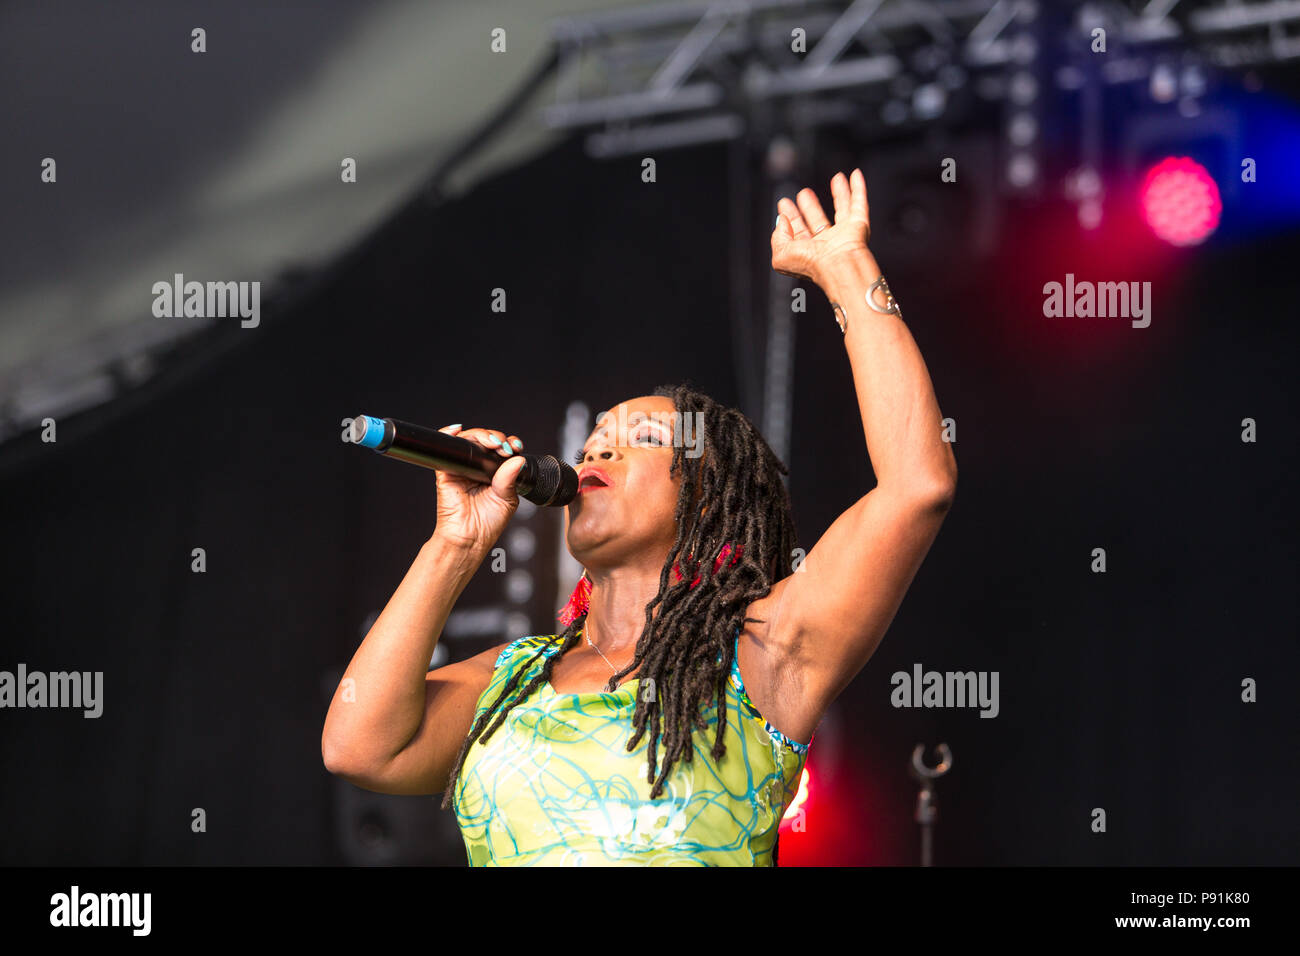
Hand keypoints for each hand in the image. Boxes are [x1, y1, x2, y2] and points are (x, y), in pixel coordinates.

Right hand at [429, 424, 526, 550]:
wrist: (469, 538)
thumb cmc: (487, 523)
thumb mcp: (507, 499)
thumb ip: (510, 478)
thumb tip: (517, 459)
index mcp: (495, 472)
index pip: (502, 449)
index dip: (509, 443)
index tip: (515, 447)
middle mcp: (479, 466)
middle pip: (486, 440)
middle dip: (496, 438)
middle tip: (503, 448)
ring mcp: (462, 466)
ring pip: (469, 439)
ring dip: (480, 435)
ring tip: (491, 444)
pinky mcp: (446, 470)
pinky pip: (446, 447)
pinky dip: (449, 433)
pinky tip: (458, 430)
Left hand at [771, 168, 870, 284]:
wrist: (838, 265)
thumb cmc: (811, 264)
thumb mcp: (781, 254)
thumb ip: (778, 237)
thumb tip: (783, 221)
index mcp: (807, 252)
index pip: (797, 232)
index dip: (790, 218)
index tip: (784, 203)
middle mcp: (826, 244)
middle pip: (817, 220)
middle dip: (810, 206)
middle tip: (803, 193)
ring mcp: (843, 234)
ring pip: (841, 210)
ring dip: (839, 193)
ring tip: (835, 178)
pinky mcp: (858, 225)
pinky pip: (859, 203)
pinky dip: (858, 188)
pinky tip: (855, 175)